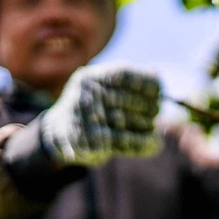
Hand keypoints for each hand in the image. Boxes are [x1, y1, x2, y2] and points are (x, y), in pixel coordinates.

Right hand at [40, 64, 160, 166]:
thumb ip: (126, 85)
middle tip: (157, 111)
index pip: (122, 74)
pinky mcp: (88, 141)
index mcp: (89, 78)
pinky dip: (142, 143)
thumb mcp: (102, 90)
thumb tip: (158, 75)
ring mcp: (85, 119)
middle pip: (125, 99)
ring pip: (125, 121)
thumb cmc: (91, 109)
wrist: (59, 134)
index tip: (159, 89)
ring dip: (145, 125)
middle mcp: (84, 96)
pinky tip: (155, 144)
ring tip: (154, 127)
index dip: (144, 81)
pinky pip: (122, 141)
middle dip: (147, 106)